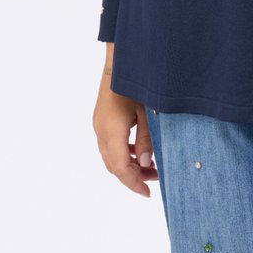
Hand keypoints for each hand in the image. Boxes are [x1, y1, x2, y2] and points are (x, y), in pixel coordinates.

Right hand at [93, 46, 157, 196]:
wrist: (120, 59)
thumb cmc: (137, 82)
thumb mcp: (147, 111)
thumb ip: (147, 138)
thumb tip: (147, 164)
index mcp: (112, 130)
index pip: (120, 167)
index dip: (133, 183)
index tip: (147, 194)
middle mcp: (101, 130)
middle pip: (114, 165)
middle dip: (133, 177)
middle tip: (155, 181)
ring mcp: (98, 125)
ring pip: (110, 156)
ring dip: (129, 165)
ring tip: (151, 168)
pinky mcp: (100, 119)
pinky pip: (109, 145)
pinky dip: (123, 153)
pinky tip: (139, 151)